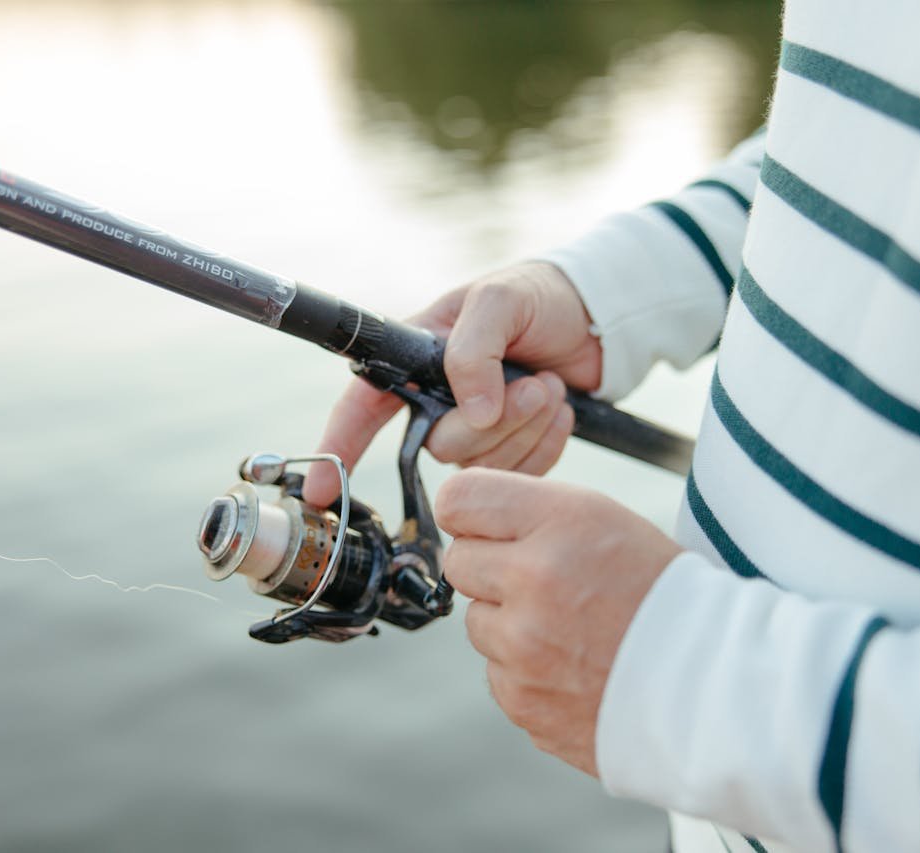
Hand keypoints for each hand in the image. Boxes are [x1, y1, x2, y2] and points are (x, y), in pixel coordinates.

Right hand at [303, 261, 601, 505]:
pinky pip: (518, 475)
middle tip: (535, 384)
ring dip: (528, 426)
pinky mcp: (510, 451)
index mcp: (416, 360)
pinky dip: (547, 444)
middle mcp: (437, 400)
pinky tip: (560, 409)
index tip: (322, 489)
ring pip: (481, 465)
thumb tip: (472, 415)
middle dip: (495, 421)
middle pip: (440, 446)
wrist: (598, 318)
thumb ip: (473, 351)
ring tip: (550, 388)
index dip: (340, 447)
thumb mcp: (499, 300)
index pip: (363, 408)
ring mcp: (475, 430)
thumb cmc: (539, 296)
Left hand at [437, 468, 681, 776]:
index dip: (469, 512)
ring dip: (509, 624)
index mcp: (560, 521)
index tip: (484, 525)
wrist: (718, 686)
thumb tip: (461, 515)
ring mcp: (523, 645)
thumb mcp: (606, 520)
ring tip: (571, 629)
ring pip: (476, 621)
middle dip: (491, 568)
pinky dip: (526, 672)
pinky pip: (497, 673)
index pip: (459, 498)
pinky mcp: (522, 699)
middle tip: (542, 581)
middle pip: (458, 560)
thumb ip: (529, 512)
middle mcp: (533, 578)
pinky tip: (575, 667)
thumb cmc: (663, 594)